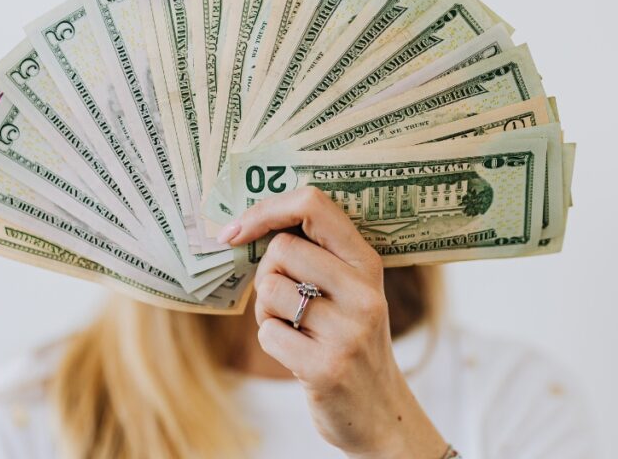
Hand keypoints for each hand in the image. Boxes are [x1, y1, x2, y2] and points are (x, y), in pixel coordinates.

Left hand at [218, 187, 450, 458]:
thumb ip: (316, 255)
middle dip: (266, 275)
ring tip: (294, 330)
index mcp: (367, 263)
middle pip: (281, 249)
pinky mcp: (327, 366)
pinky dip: (271, 342)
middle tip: (283, 302)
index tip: (237, 230)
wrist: (380, 413)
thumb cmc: (349, 340)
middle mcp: (363, 292)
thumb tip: (246, 224)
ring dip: (266, 312)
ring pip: (269, 291)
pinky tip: (297, 354)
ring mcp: (348, 330)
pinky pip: (267, 334)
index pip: (313, 205)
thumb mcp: (350, 291)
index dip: (266, 209)